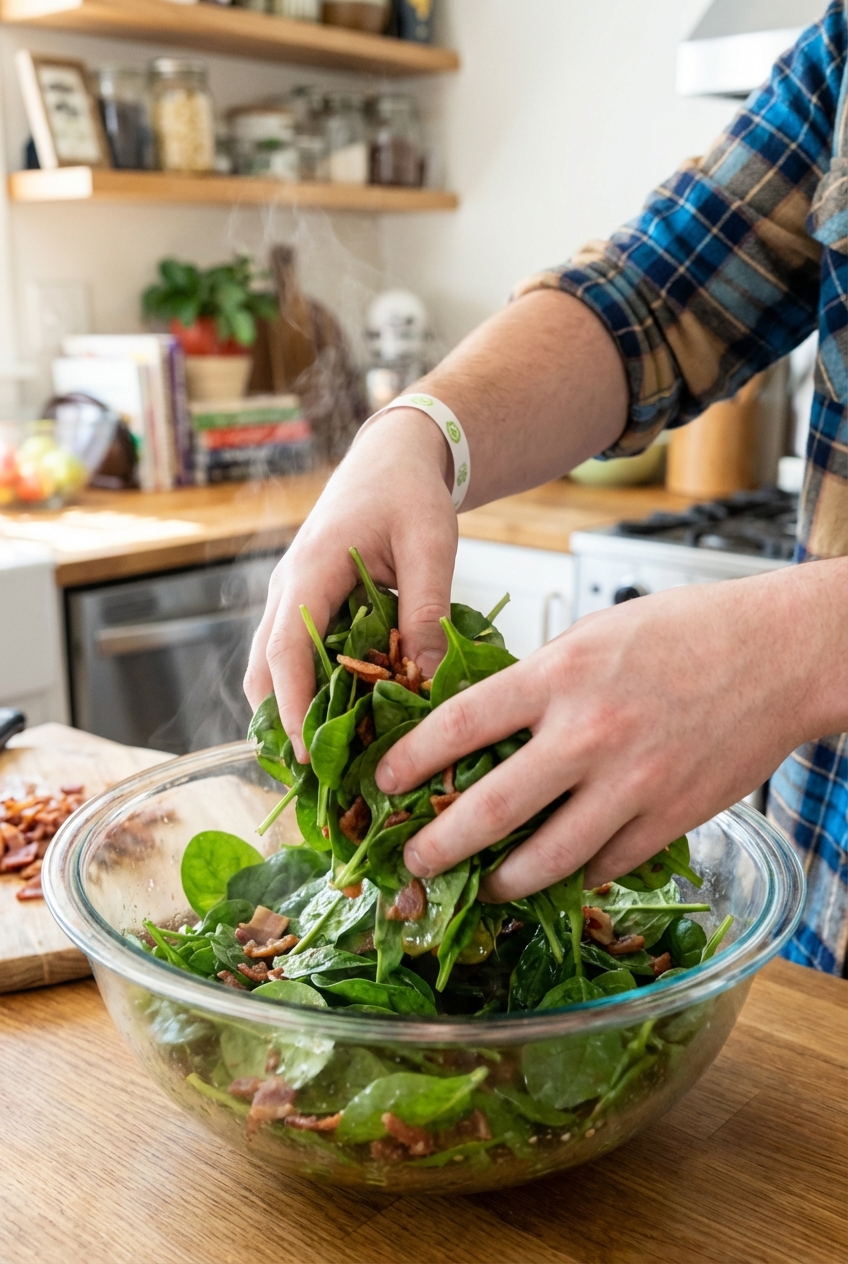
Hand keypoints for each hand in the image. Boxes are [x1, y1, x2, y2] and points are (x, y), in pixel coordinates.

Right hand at [244, 410, 456, 762]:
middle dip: (281, 722)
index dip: (291, 704)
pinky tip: (344, 719)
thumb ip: (426, 608)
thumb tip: (425, 676)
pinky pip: (294, 655)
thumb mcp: (432, 545)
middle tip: (313, 775)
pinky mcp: (307, 603)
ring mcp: (292, 595)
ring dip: (292, 710)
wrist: (395, 457)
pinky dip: (308, 690)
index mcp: (312, 568)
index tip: (303, 751)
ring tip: (329, 758)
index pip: (286, 647)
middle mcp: (289, 586)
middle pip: (264, 667)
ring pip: (272, 665)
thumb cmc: (411, 493)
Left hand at [375, 561, 847, 899]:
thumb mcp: (593, 635)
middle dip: (438, 846)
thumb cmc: (685, 630)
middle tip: (414, 862)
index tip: (381, 782)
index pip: (458, 726)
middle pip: (488, 810)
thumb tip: (484, 726)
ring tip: (485, 886)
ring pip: (546, 859)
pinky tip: (564, 871)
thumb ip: (537, 681)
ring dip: (504, 881)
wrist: (778, 653)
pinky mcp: (669, 818)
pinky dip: (578, 873)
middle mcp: (587, 733)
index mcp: (558, 676)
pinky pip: (605, 865)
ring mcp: (631, 784)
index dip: (408, 761)